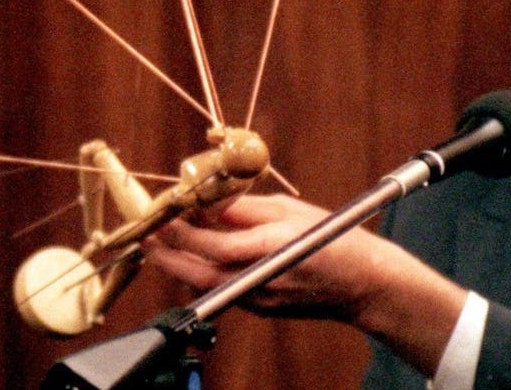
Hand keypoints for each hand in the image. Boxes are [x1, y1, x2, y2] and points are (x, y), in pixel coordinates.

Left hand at [144, 194, 467, 374]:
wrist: (364, 283)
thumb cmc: (334, 238)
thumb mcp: (291, 210)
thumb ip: (245, 209)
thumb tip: (208, 203)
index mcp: (270, 248)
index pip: (210, 242)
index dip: (180, 229)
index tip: (162, 213)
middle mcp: (259, 278)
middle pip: (196, 271)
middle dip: (165, 254)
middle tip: (146, 235)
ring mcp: (258, 299)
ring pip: (204, 284)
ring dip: (179, 264)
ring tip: (163, 244)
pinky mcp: (259, 308)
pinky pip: (220, 290)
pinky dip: (202, 273)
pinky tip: (198, 257)